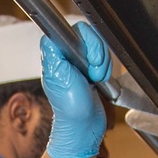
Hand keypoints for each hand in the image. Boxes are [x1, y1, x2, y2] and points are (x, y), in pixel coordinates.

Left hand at [41, 21, 110, 157]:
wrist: (83, 127)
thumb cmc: (70, 108)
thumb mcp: (58, 76)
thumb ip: (53, 53)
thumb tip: (51, 36)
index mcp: (56, 55)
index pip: (75, 30)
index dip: (87, 42)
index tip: (89, 58)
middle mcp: (67, 56)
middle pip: (90, 37)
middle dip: (98, 55)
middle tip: (93, 72)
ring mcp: (79, 63)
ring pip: (99, 48)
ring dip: (102, 65)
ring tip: (95, 80)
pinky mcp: (90, 70)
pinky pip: (103, 59)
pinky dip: (105, 69)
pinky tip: (98, 81)